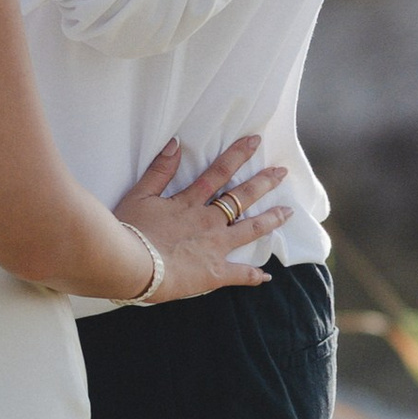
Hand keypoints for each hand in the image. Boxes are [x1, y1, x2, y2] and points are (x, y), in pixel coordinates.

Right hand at [114, 136, 291, 302]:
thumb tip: (175, 143)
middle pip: (242, 197)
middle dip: (264, 183)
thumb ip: (159, 170)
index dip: (238, 155)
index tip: (255, 142)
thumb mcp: (139, 195)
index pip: (219, 173)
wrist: (131, 264)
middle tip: (282, 173)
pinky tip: (266, 276)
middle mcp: (209, 221)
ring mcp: (215, 246)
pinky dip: (254, 276)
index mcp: (190, 202)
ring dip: (271, 219)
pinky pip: (240, 274)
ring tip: (288, 211)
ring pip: (250, 229)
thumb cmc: (129, 230)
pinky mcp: (214, 273)